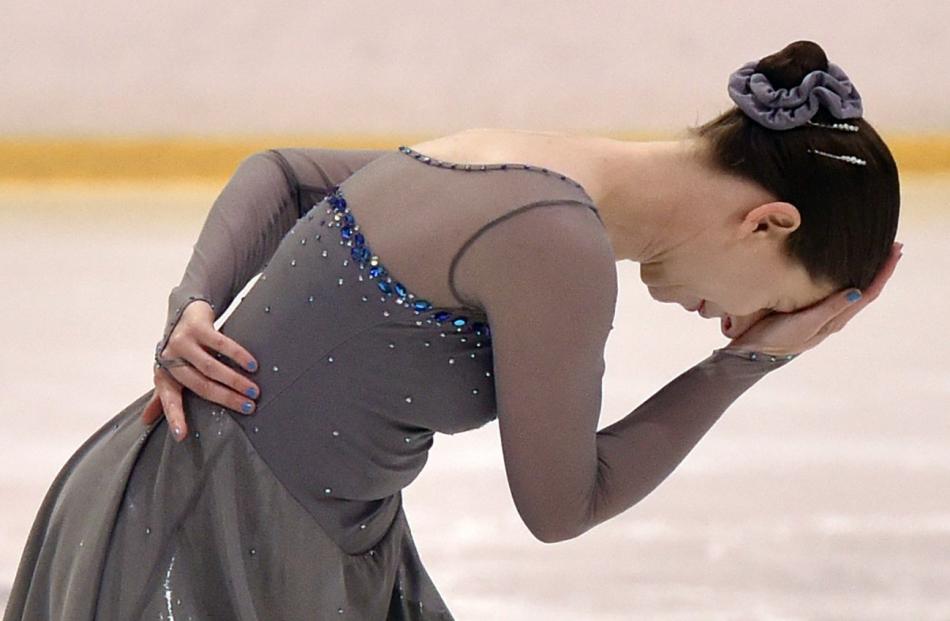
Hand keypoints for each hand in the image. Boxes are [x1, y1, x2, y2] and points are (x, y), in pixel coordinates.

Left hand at [141, 301, 259, 441]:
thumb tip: (146, 421)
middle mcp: (170, 359)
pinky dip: (238, 355)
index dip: (175, 417)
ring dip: (235, 380)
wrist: (183, 311)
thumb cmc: (181, 349)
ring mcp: (183, 341)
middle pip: (201, 385)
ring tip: (253, 390)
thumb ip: (162, 396)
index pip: (169, 399)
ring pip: (211, 367)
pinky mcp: (197, 327)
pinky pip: (221, 344)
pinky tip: (251, 365)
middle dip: (226, 398)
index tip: (182, 435)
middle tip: (249, 406)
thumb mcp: (170, 372)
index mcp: (164, 374)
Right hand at [725, 241, 903, 356]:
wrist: (754, 352)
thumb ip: (831, 309)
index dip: (884, 273)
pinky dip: (847, 277)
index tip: (896, 251)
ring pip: (853, 289)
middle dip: (880, 269)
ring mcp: (822, 313)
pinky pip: (836, 290)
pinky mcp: (809, 309)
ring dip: (866, 273)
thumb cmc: (778, 338)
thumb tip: (859, 292)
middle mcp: (834, 315)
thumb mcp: (806, 324)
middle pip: (866, 289)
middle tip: (893, 246)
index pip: (869, 293)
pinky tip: (842, 270)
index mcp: (836, 319)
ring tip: (875, 254)